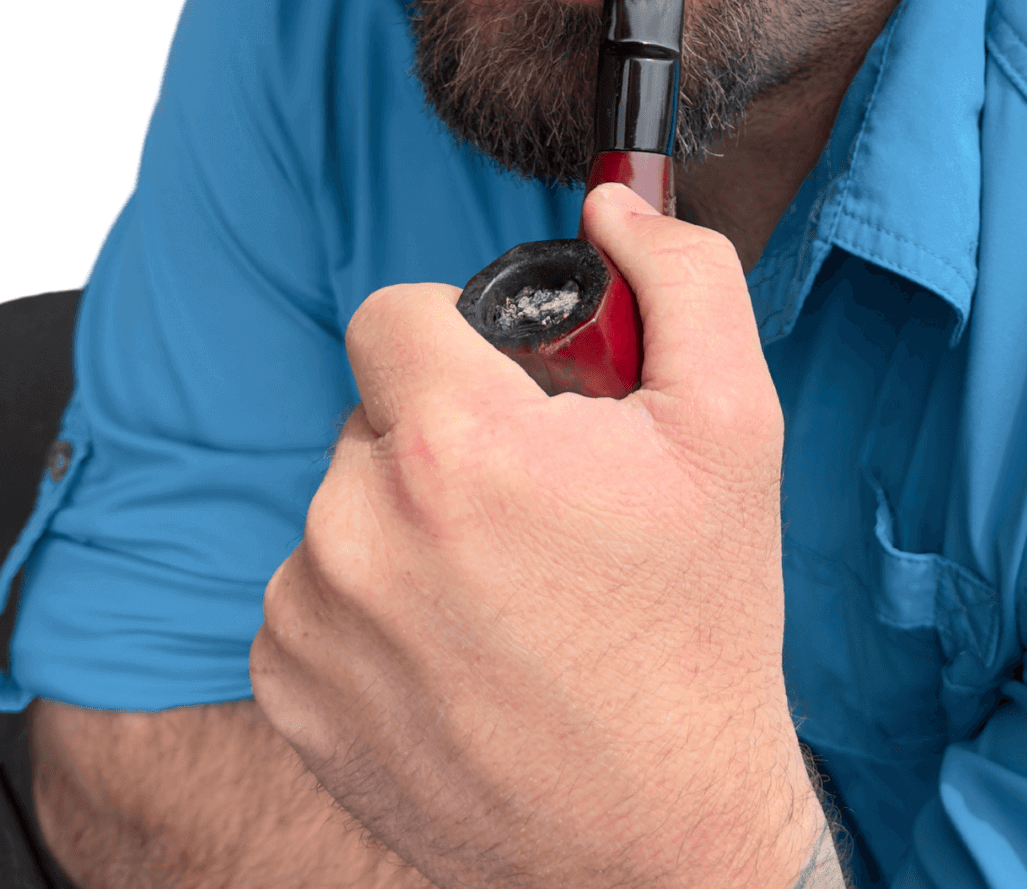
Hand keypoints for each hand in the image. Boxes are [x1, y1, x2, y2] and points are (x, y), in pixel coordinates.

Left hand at [251, 185, 830, 888]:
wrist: (663, 840)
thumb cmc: (702, 628)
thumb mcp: (735, 426)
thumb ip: (682, 277)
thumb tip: (615, 201)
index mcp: (453, 447)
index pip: (392, 312)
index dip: (463, 337)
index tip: (516, 393)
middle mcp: (356, 529)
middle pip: (376, 409)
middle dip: (449, 430)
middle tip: (541, 500)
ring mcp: (313, 621)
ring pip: (345, 501)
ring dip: (410, 517)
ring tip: (509, 586)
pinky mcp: (292, 695)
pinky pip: (314, 592)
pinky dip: (374, 602)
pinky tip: (463, 648)